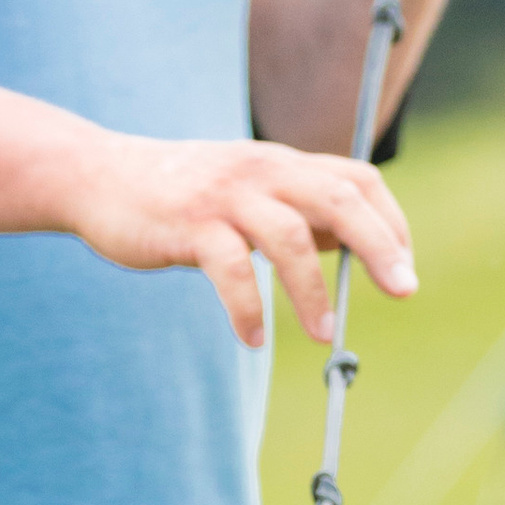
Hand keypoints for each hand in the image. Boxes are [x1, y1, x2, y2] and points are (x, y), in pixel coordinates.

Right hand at [58, 133, 416, 351]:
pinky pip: (231, 269)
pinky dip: (247, 309)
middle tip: (403, 290)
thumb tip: (354, 244)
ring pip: (289, 237)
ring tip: (324, 335)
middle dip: (378, 245)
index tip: (403, 268)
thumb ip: (295, 208)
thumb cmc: (181, 193)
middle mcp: (261, 171)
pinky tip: (253, 340)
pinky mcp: (189, 225)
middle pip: (337, 199)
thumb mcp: (247, 190)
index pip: (357, 179)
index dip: (389, 222)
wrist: (100, 177)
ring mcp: (225, 196)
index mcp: (282, 164)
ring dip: (313, 291)